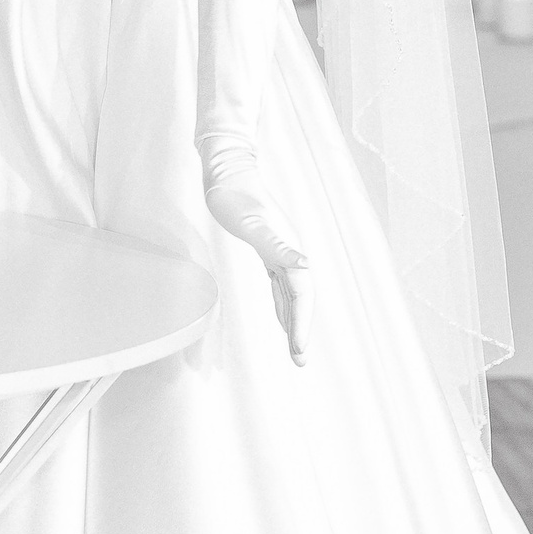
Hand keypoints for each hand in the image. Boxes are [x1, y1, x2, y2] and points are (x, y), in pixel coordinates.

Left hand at [202, 157, 313, 367]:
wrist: (228, 171)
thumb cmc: (235, 196)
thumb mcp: (252, 224)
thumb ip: (276, 246)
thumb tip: (304, 264)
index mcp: (289, 248)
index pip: (301, 293)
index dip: (301, 322)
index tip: (298, 349)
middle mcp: (290, 252)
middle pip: (301, 298)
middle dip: (301, 330)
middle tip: (300, 361)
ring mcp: (281, 252)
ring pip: (292, 295)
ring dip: (294, 321)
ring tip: (296, 351)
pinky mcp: (269, 251)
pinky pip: (281, 286)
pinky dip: (283, 305)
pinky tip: (282, 318)